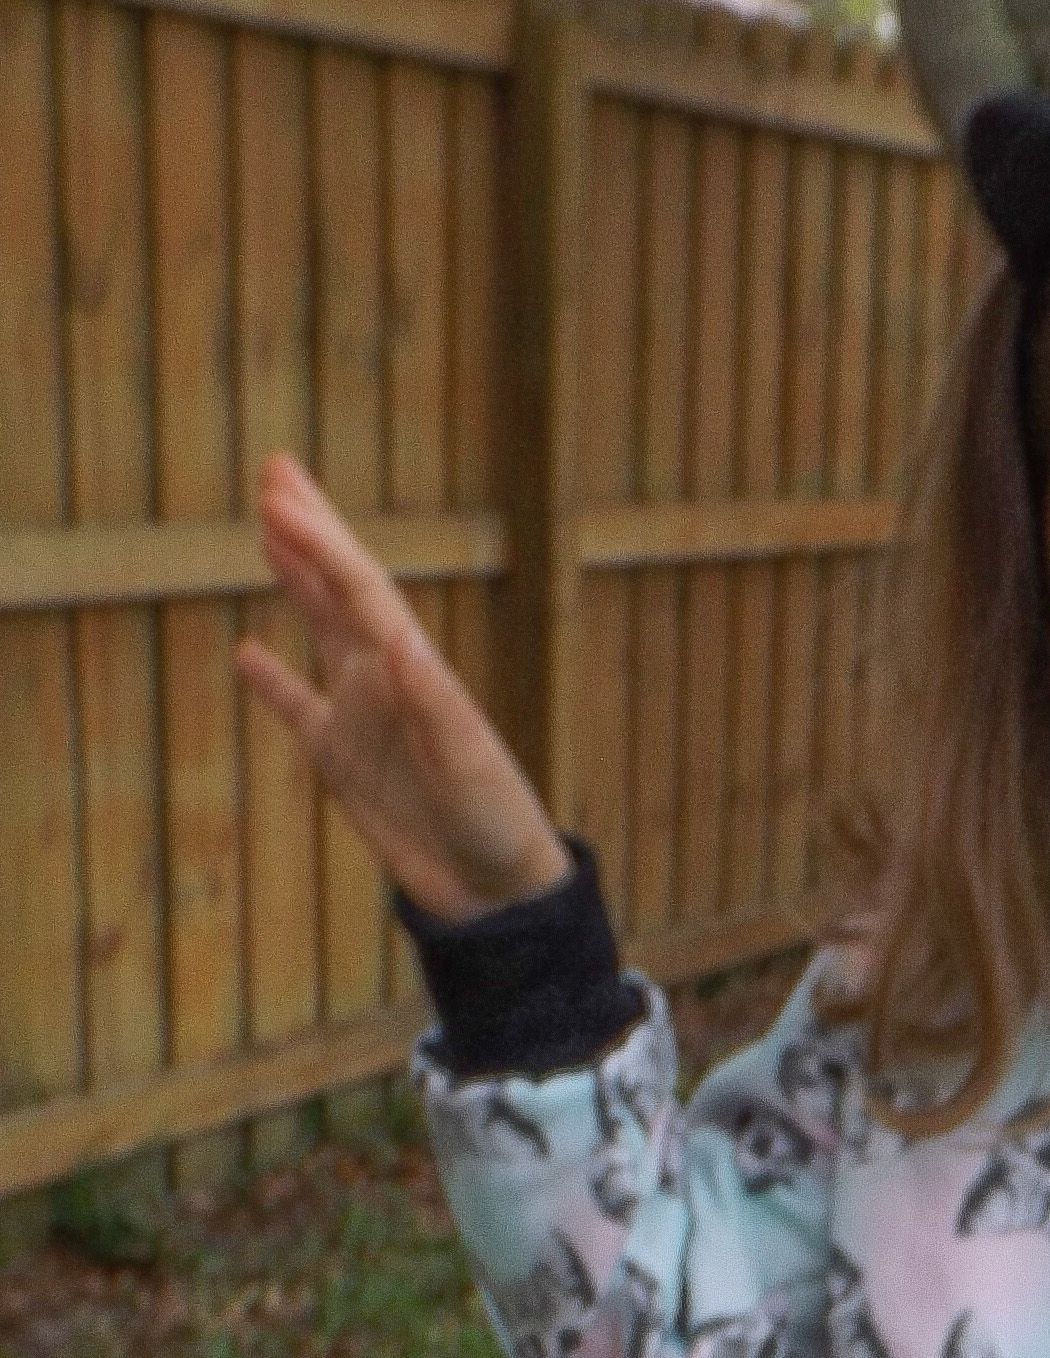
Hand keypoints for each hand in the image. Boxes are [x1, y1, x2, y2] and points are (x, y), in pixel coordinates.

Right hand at [235, 454, 572, 923]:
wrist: (495, 889)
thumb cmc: (496, 822)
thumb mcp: (468, 762)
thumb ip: (432, 701)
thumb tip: (396, 636)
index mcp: (414, 669)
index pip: (359, 587)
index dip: (319, 539)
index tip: (276, 497)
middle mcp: (385, 678)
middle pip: (338, 585)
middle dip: (310, 528)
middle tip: (275, 468)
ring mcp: (362, 715)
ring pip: (319, 629)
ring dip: (295, 578)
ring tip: (267, 528)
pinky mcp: (344, 761)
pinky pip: (298, 709)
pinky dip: (271, 682)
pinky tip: (247, 651)